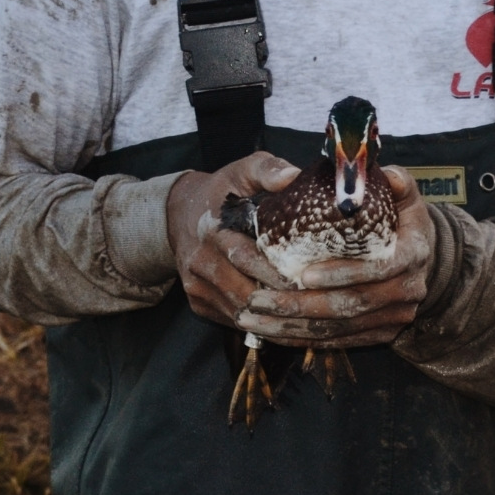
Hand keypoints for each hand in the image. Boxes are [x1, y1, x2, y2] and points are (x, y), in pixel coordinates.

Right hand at [166, 152, 303, 328]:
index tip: (308, 280)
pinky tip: (284, 320)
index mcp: (212, 230)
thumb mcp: (242, 171)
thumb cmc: (221, 192)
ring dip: (273, 319)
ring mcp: (195, 285)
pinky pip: (232, 319)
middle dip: (281, 302)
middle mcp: (199, 262)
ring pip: (240, 313)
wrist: (177, 213)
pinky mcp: (196, 302)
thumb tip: (294, 176)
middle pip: (245, 293)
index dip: (277, 273)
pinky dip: (259, 323)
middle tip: (317, 305)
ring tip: (306, 317)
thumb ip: (267, 170)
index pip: (246, 259)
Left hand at [234, 165, 435, 348]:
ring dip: (293, 326)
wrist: (420, 254)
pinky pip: (338, 341)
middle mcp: (407, 291)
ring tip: (251, 318)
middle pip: (352, 306)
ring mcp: (394, 317)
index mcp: (412, 253)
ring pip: (339, 329)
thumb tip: (383, 172)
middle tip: (259, 299)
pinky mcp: (380, 334)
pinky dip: (303, 338)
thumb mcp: (401, 192)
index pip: (377, 269)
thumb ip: (393, 179)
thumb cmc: (400, 216)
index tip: (303, 274)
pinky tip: (270, 332)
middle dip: (302, 306)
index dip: (342, 273)